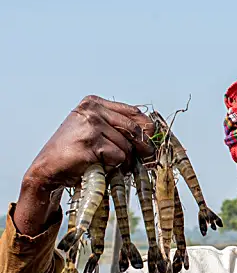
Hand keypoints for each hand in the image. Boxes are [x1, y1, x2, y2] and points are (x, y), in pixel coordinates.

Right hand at [15, 96, 154, 235]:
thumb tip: (152, 141)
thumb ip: (121, 130)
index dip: (148, 130)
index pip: (134, 113)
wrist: (48, 169)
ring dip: (123, 161)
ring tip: (106, 163)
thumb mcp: (98, 133)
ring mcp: (90, 126)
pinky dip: (113, 166)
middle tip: (140, 161)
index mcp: (94, 103)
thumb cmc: (77, 153)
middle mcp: (92, 110)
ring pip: (127, 146)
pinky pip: (118, 157)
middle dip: (141, 149)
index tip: (151, 144)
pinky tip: (98, 166)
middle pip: (134, 130)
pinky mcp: (90, 143)